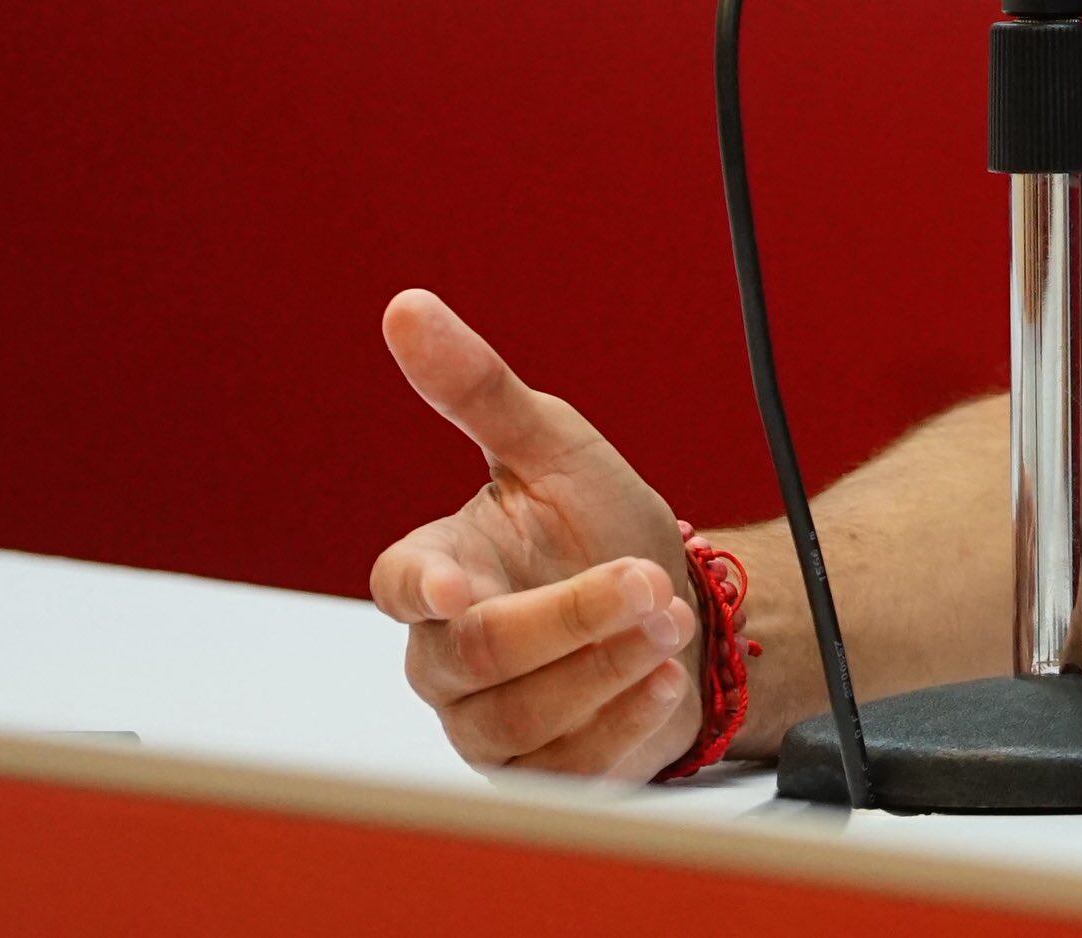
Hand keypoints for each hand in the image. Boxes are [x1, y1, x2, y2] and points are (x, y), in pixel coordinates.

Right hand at [368, 288, 706, 779]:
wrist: (683, 609)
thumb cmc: (596, 524)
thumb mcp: (552, 445)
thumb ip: (479, 388)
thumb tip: (408, 309)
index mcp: (437, 570)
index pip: (398, 584)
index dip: (420, 586)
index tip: (455, 584)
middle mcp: (448, 655)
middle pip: (474, 655)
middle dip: (566, 617)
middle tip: (644, 580)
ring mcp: (489, 721)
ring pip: (520, 716)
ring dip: (603, 667)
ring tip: (667, 623)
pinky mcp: (540, 772)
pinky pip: (565, 765)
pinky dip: (620, 722)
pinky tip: (662, 683)